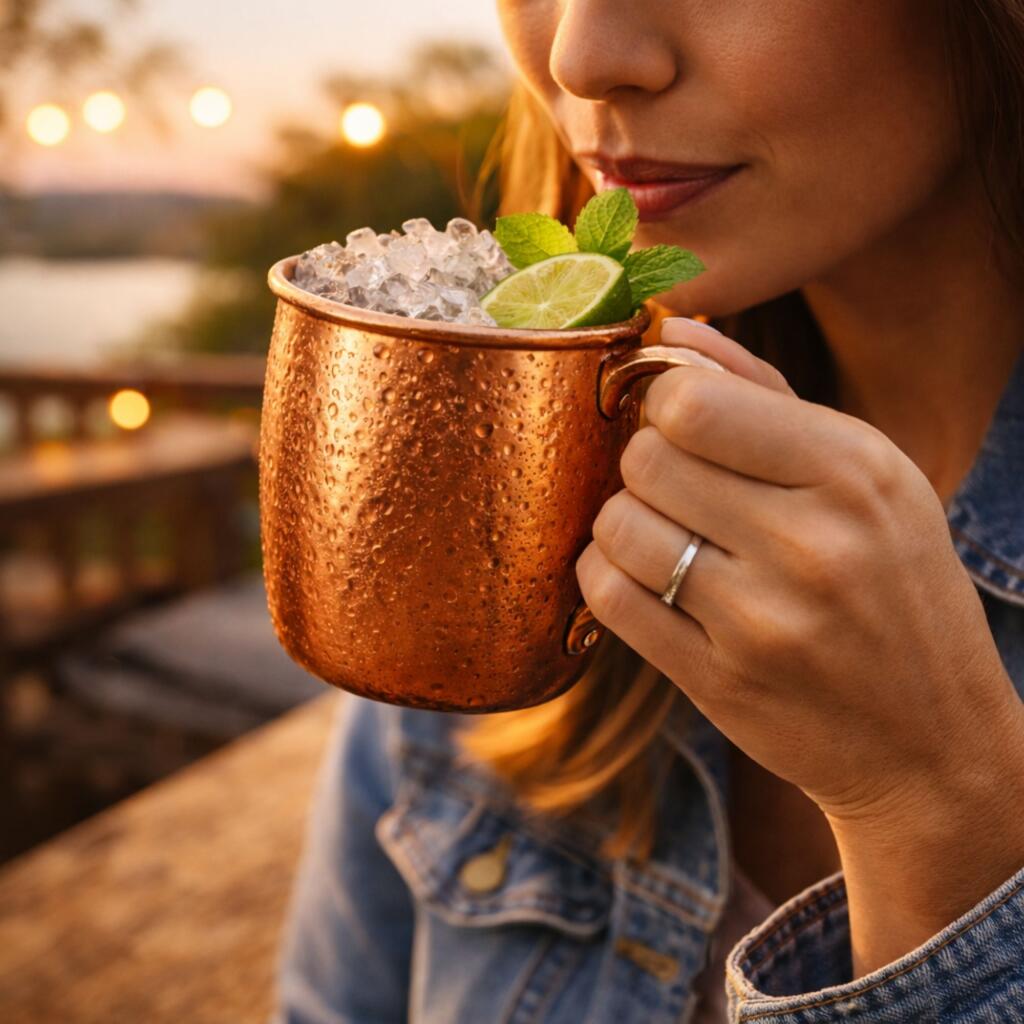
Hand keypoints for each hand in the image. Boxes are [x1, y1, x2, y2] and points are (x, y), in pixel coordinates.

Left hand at [576, 317, 1023, 829]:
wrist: (931, 741)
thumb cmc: (896, 587)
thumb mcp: (867, 475)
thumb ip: (765, 391)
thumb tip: (674, 330)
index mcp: (854, 471)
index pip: (692, 402)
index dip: (664, 405)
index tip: (679, 424)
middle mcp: (811, 543)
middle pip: (646, 459)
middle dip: (644, 464)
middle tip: (675, 486)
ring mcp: (762, 621)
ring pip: (617, 526)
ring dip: (624, 522)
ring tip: (664, 534)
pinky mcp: (719, 682)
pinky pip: (608, 598)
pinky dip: (607, 576)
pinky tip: (642, 577)